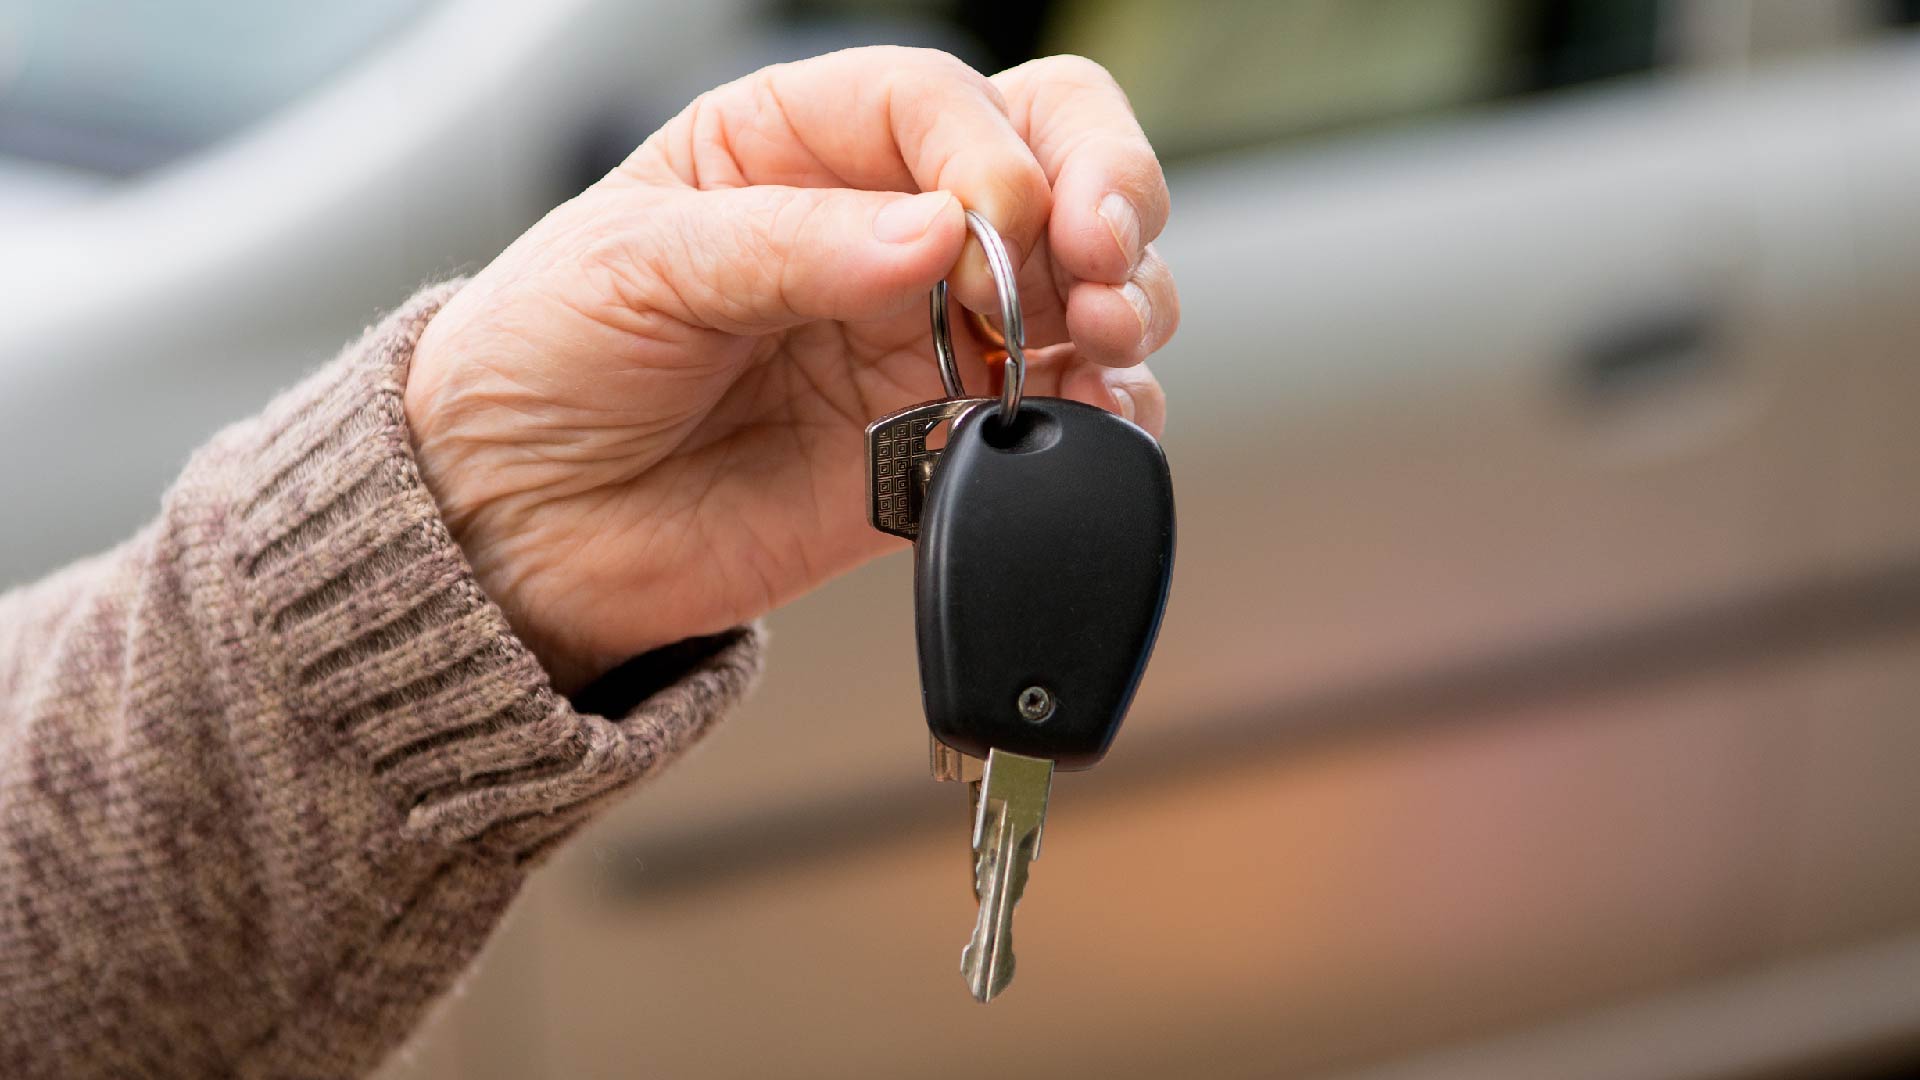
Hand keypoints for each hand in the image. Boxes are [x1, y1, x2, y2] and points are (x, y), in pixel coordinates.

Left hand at [406, 47, 1178, 692]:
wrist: (518, 531)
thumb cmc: (543, 362)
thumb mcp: (637, 265)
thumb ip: (792, 245)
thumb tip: (940, 232)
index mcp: (798, 145)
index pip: (942, 101)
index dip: (991, 152)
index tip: (990, 225)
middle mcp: (880, 230)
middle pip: (1053, 164)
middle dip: (1109, 197)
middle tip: (1101, 261)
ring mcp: (921, 338)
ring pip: (1083, 286)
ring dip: (1127, 300)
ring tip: (1104, 334)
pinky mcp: (938, 446)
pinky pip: (1061, 416)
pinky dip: (1108, 411)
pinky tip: (1104, 411)